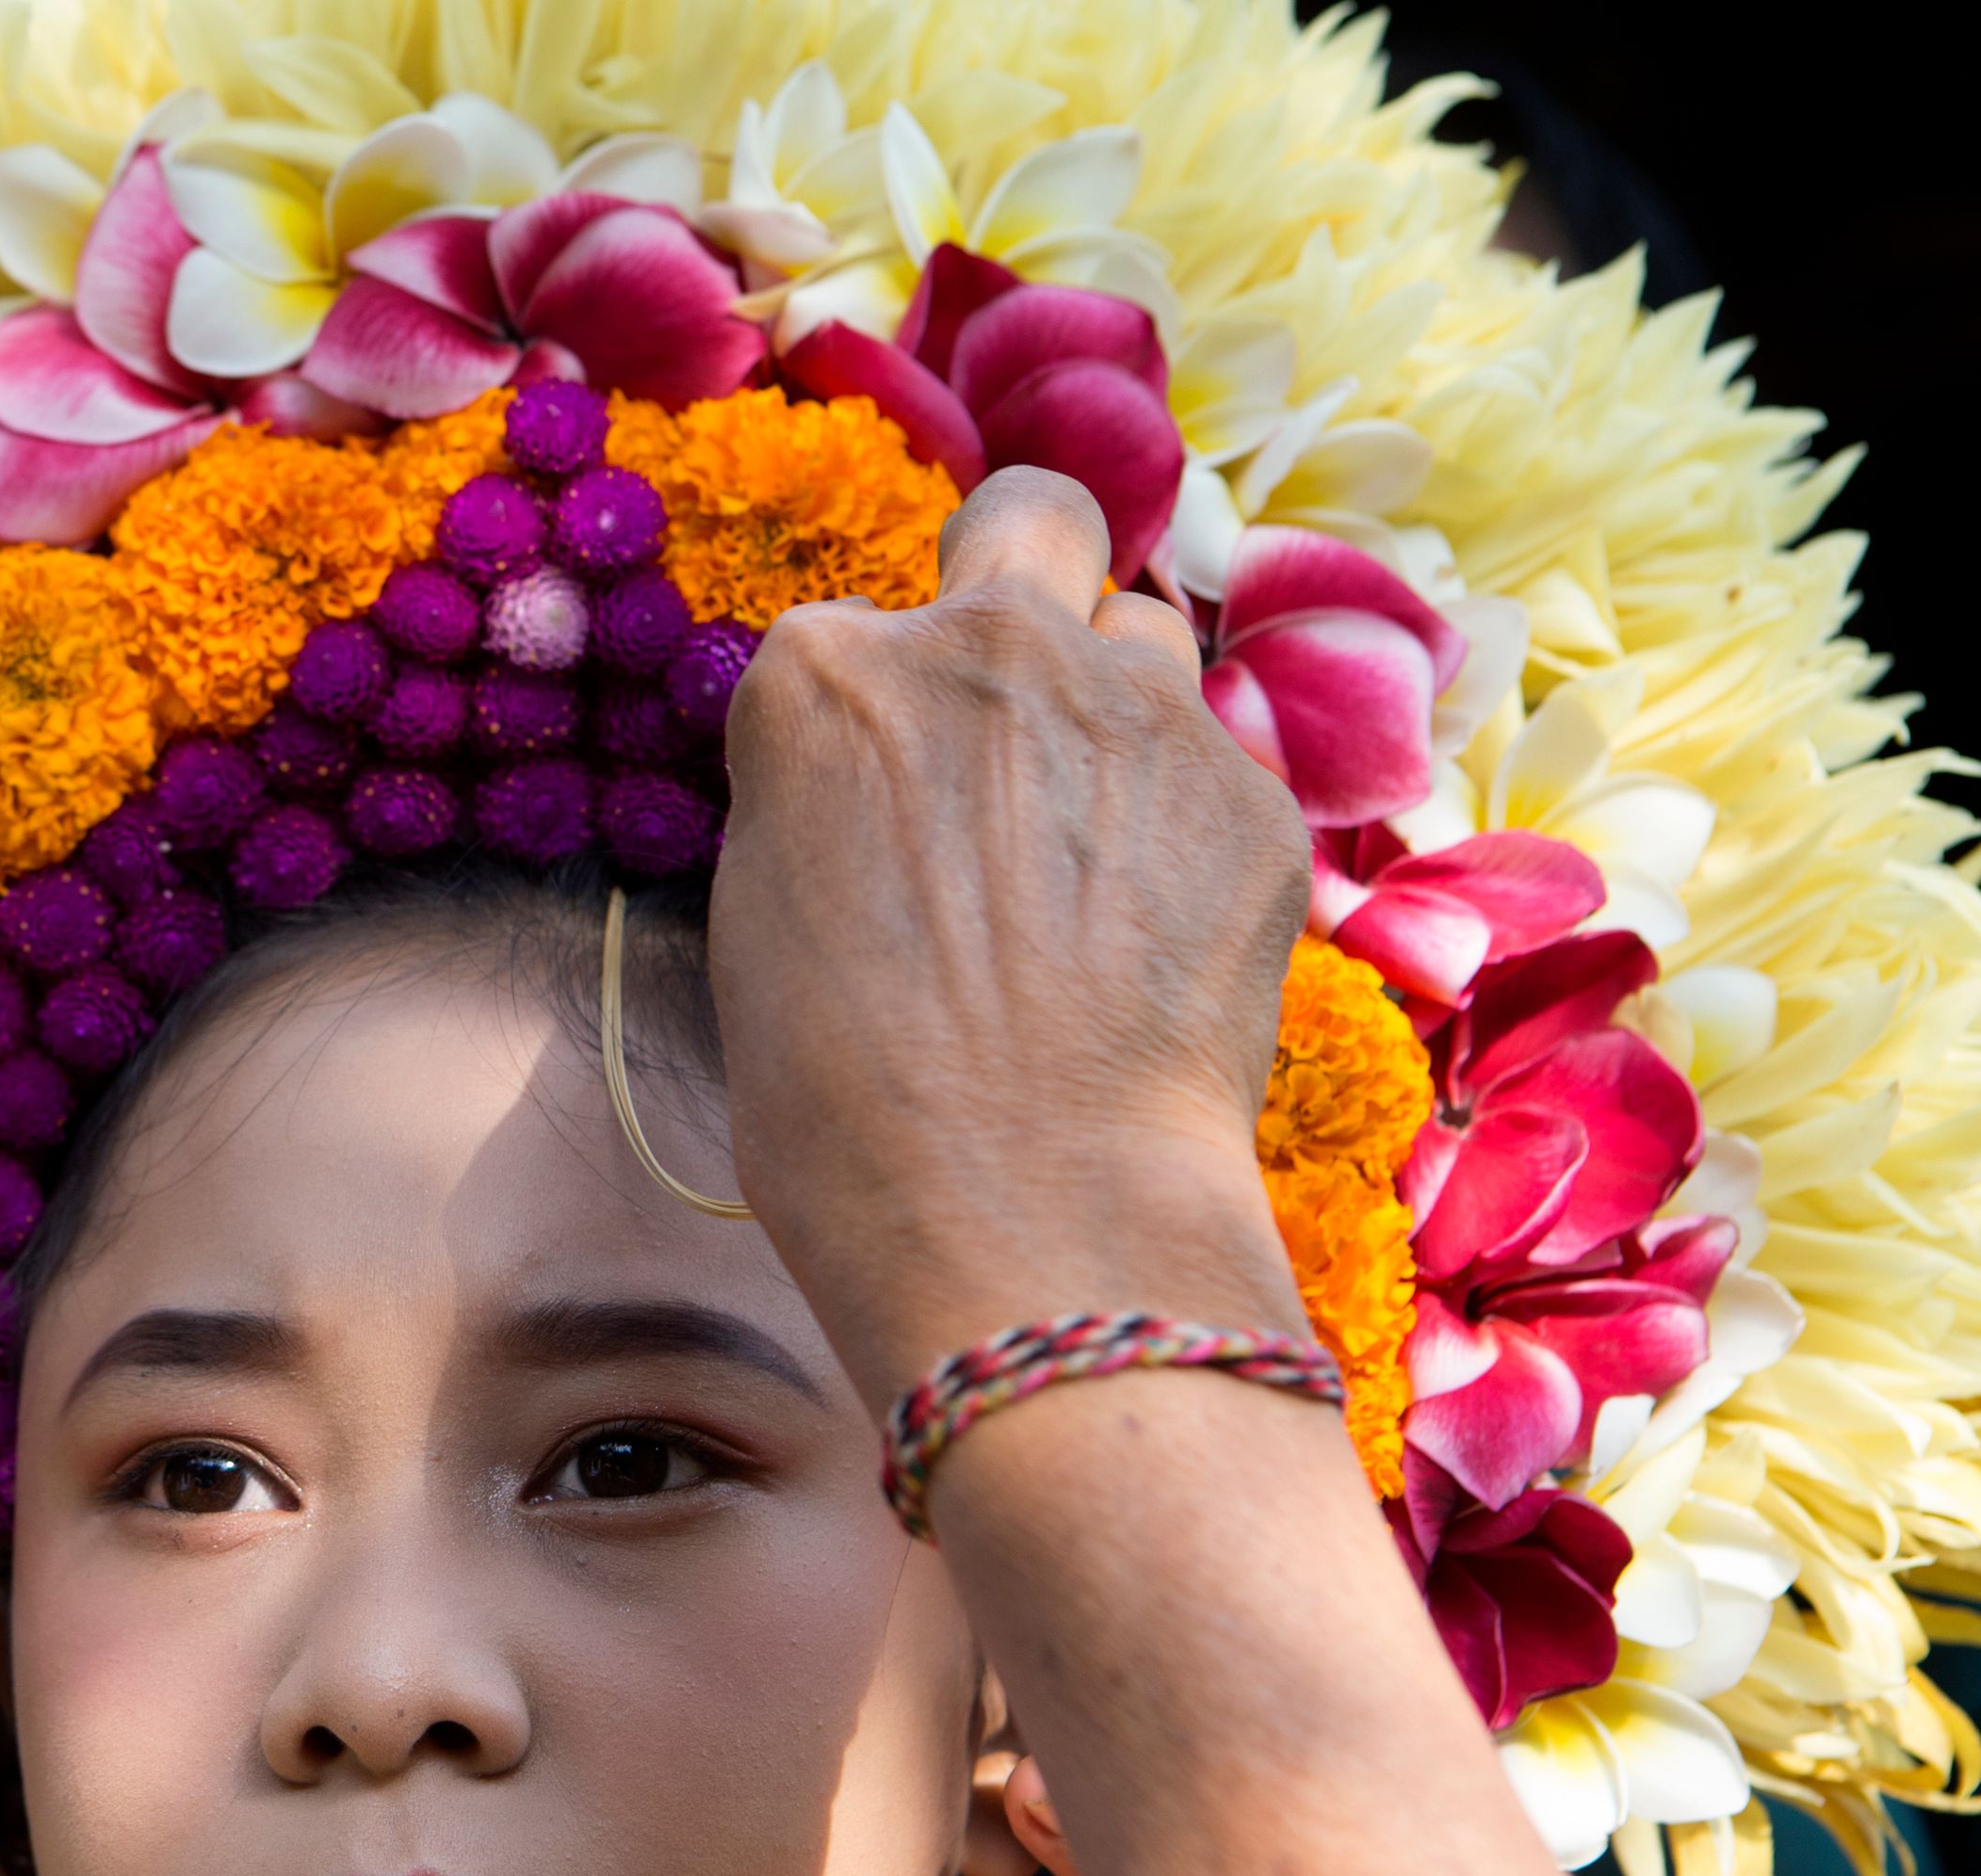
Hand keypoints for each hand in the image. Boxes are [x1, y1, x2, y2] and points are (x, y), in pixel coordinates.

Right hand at [706, 467, 1314, 1411]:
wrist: (1021, 1207)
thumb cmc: (843, 1105)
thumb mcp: (763, 921)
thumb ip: (824, 800)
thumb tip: (882, 796)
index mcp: (827, 677)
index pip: (848, 641)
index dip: (866, 726)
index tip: (873, 813)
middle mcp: (991, 651)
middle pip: (1031, 523)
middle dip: (1023, 579)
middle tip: (1011, 710)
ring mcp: (1140, 712)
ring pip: (1143, 642)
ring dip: (1114, 716)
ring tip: (1089, 861)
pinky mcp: (1255, 802)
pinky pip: (1217, 780)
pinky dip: (1187, 843)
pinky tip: (1153, 955)